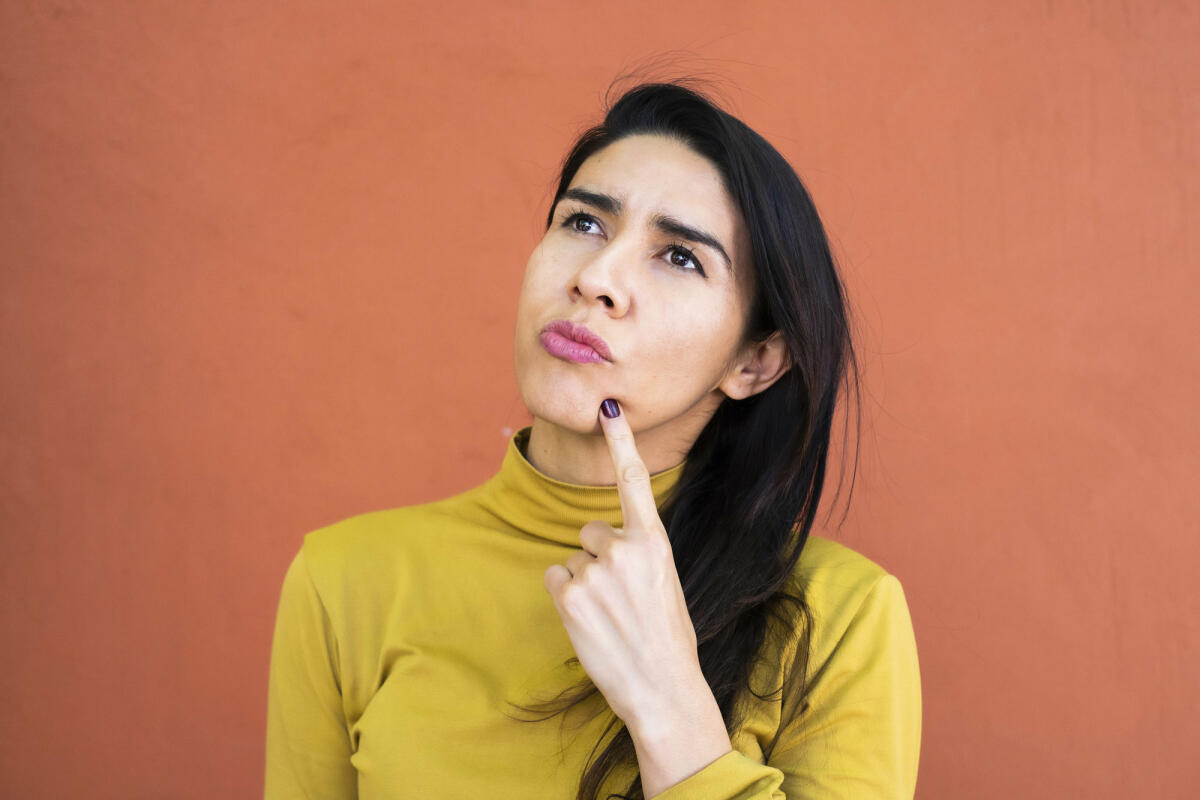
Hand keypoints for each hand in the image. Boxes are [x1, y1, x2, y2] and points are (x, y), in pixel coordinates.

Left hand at [542, 398, 704, 729]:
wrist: (662, 687)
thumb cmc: (667, 638)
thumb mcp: (665, 583)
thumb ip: (639, 554)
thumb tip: (606, 544)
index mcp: (655, 541)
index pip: (633, 479)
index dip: (621, 439)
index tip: (609, 406)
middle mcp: (623, 547)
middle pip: (590, 533)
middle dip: (597, 559)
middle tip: (620, 598)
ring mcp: (594, 571)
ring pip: (572, 560)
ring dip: (582, 584)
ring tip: (608, 616)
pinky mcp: (568, 595)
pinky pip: (554, 579)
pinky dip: (564, 598)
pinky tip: (588, 621)